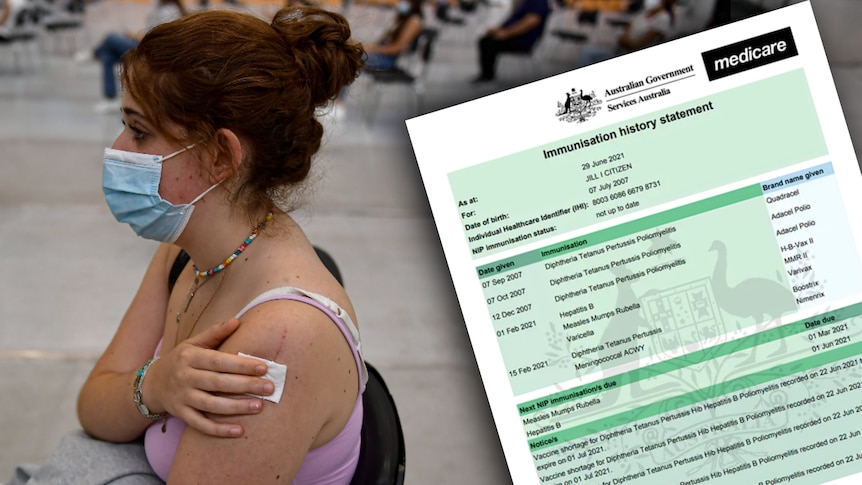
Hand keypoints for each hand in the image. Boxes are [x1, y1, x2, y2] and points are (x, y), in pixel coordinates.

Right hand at [143, 318, 274, 437]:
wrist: (151, 384)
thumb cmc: (180, 360)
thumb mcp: (193, 343)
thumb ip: (215, 334)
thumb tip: (237, 321)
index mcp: (190, 357)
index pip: (218, 361)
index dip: (240, 365)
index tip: (263, 367)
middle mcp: (184, 377)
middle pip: (217, 383)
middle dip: (245, 385)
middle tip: (269, 388)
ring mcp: (182, 397)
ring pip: (211, 405)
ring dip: (236, 407)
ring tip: (259, 406)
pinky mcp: (181, 414)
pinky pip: (200, 424)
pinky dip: (218, 430)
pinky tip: (238, 431)